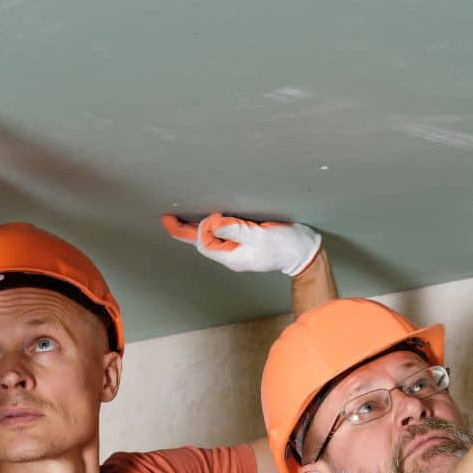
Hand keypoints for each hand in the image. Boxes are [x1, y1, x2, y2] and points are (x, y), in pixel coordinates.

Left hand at [161, 212, 321, 275]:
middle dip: (184, 230)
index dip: (199, 229)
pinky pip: (221, 235)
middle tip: (167, 218)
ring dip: (195, 228)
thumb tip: (212, 224)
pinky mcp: (244, 242)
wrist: (305, 252)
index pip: (205, 244)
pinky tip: (205, 220)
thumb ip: (236, 230)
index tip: (206, 215)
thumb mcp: (261, 237)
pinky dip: (210, 227)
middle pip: (202, 242)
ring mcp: (237, 249)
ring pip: (210, 239)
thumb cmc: (286, 245)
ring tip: (178, 218)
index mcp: (232, 256)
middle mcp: (231, 254)